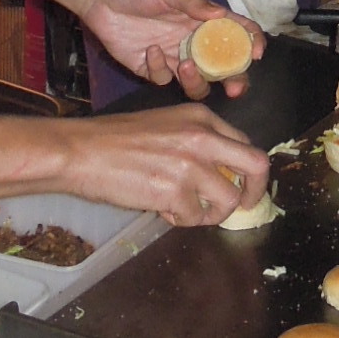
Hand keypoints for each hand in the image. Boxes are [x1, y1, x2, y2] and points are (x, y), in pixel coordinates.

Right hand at [53, 102, 266, 225]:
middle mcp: (202, 137)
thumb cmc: (115, 140)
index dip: (246, 171)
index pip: (244, 145)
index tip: (239, 186)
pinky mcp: (175, 192)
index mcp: (201, 118)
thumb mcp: (165, 125)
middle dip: (254, 192)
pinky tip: (162, 209)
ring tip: (186, 210)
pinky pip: (196, 217)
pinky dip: (183, 219)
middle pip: (256, 167)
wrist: (81, 151)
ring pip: (229, 200)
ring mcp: (191, 165)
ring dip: (212, 213)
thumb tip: (220, 173)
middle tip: (241, 207)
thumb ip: (197, 142)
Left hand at [75, 0, 264, 100]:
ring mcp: (174, 58)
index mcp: (203, 20)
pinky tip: (150, 51)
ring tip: (186, 67)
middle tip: (235, 88)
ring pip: (198, 82)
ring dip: (197, 81)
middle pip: (223, 67)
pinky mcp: (152, 69)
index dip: (251, 42)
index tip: (257, 53)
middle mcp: (193, 41)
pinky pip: (164, 80)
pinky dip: (160, 69)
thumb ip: (194, 3)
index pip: (236, 32)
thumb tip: (222, 14)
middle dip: (234, 79)